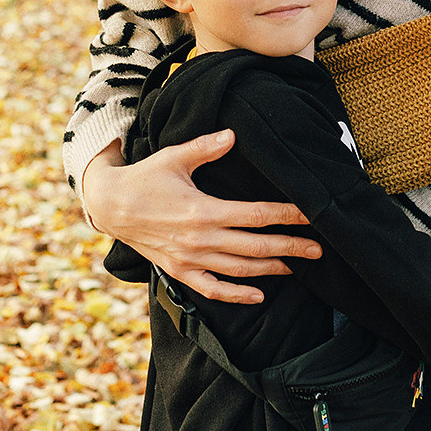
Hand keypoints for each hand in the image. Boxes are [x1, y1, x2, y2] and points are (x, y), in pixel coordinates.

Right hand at [81, 133, 321, 303]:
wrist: (112, 206)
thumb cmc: (146, 178)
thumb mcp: (174, 157)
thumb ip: (206, 147)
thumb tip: (233, 135)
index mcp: (204, 210)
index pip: (256, 215)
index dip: (286, 215)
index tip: (311, 215)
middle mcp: (201, 239)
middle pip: (256, 247)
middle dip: (291, 247)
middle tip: (318, 249)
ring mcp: (191, 259)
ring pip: (240, 270)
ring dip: (271, 269)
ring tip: (296, 266)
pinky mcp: (180, 271)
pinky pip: (213, 289)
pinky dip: (237, 295)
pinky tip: (258, 295)